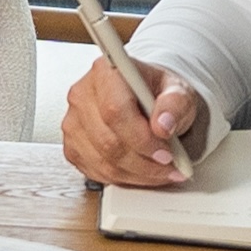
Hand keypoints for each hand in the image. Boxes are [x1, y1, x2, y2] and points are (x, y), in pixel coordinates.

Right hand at [61, 53, 206, 187]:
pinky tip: (142, 172)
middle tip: (170, 167)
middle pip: (107, 141)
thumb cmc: (158, 92)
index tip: (166, 154)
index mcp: (106, 72)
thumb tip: (163, 125)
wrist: (144, 98)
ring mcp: (73, 122)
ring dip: (137, 174)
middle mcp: (82, 95)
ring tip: (162, 172)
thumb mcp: (179, 91)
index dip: (141, 139)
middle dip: (143, 162)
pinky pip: (96, 172)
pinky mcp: (71, 146)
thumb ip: (175, 104)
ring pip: (102, 162)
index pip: (115, 111)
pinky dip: (123, 178)